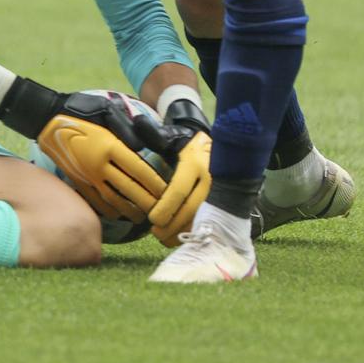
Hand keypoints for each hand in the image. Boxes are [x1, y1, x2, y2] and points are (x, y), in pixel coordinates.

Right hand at [38, 114, 166, 222]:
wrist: (45, 118)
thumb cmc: (78, 109)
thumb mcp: (105, 109)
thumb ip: (126, 128)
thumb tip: (142, 149)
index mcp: (109, 146)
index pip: (139, 170)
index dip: (155, 183)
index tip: (168, 191)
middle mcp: (99, 164)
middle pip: (129, 189)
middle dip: (148, 201)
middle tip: (162, 209)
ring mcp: (87, 175)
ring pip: (114, 200)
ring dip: (130, 210)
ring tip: (144, 217)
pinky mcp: (76, 180)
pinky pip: (96, 201)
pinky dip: (109, 210)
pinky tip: (119, 214)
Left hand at [149, 97, 211, 245]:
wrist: (225, 148)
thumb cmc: (190, 145)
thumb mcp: (175, 138)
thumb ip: (155, 136)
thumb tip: (136, 124)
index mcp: (195, 164)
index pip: (178, 191)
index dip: (165, 208)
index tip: (153, 219)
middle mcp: (211, 180)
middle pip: (190, 210)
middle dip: (171, 225)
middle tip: (156, 233)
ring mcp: (221, 194)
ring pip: (201, 220)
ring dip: (182, 232)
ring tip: (165, 238)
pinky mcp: (227, 203)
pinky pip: (210, 222)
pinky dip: (194, 232)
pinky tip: (180, 236)